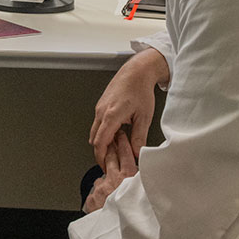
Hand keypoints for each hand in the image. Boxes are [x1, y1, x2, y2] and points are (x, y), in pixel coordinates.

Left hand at [82, 130, 137, 213]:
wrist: (115, 231)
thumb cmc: (132, 214)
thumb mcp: (141, 194)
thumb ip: (137, 182)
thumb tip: (140, 177)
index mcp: (129, 178)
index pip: (126, 155)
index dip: (123, 143)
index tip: (122, 135)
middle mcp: (114, 179)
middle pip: (112, 157)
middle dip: (111, 146)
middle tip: (111, 137)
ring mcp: (102, 187)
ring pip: (103, 172)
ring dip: (104, 165)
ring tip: (107, 160)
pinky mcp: (93, 196)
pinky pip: (96, 189)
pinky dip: (99, 189)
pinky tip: (100, 193)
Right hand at [89, 47, 167, 168]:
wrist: (136, 72)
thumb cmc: (140, 90)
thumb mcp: (144, 117)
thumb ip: (138, 138)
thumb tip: (136, 153)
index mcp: (111, 116)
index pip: (100, 143)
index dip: (101, 157)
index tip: (105, 166)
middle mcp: (102, 111)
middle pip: (94, 139)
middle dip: (101, 152)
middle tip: (111, 162)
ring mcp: (100, 107)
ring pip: (95, 131)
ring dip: (102, 142)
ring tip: (115, 150)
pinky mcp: (101, 105)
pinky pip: (98, 123)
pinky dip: (103, 132)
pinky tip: (116, 135)